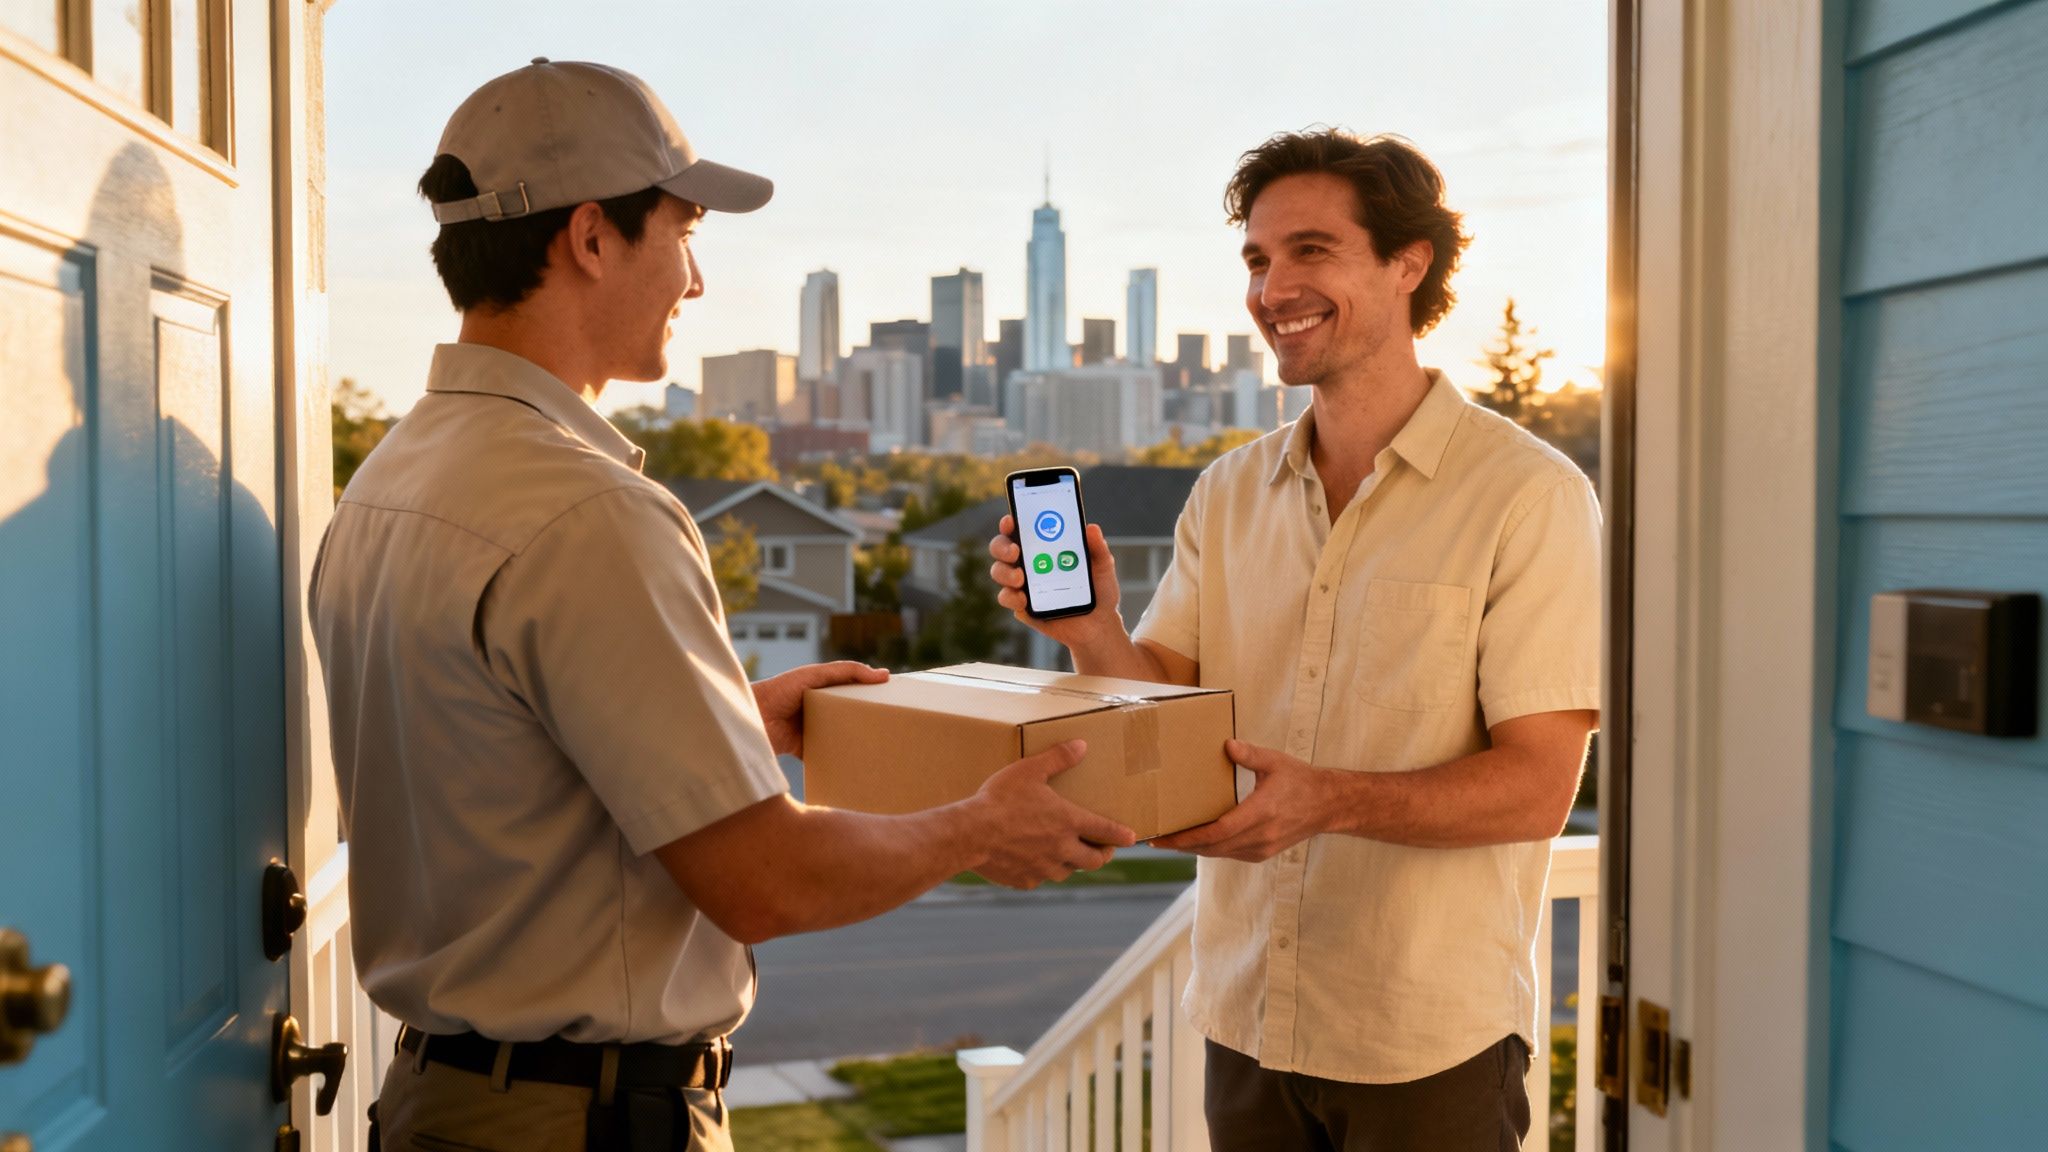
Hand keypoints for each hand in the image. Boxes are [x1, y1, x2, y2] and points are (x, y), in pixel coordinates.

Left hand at [752, 661, 888, 758]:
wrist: (751, 719)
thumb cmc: (780, 690)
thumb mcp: (815, 675)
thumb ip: (846, 671)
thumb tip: (883, 674)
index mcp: (821, 688)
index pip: (852, 688)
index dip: (871, 692)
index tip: (895, 699)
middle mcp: (818, 708)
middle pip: (848, 713)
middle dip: (866, 719)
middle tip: (890, 726)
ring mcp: (812, 728)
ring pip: (838, 735)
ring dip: (852, 740)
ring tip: (876, 746)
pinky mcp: (803, 748)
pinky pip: (824, 755)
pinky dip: (836, 759)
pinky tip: (853, 762)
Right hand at [967, 740, 1137, 888]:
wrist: (970, 834)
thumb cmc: (1000, 800)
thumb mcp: (1030, 771)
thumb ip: (1058, 758)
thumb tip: (1082, 745)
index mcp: (1069, 822)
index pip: (1106, 831)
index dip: (1121, 835)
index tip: (1132, 838)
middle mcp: (1063, 850)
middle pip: (1094, 860)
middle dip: (1103, 855)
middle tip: (1104, 850)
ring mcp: (1044, 869)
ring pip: (1069, 871)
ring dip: (1073, 863)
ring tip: (1068, 854)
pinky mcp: (1025, 880)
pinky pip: (1040, 878)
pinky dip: (1042, 871)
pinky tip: (1034, 862)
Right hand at [987, 515, 1124, 647]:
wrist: (1099, 624)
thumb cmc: (1098, 590)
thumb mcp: (1103, 566)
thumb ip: (1098, 548)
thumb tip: (1092, 528)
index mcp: (1043, 547)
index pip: (1020, 529)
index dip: (1010, 523)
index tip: (1011, 521)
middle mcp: (1028, 563)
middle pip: (1001, 548)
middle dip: (1002, 546)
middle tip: (1015, 551)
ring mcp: (1022, 585)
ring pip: (999, 571)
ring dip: (1005, 572)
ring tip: (1021, 578)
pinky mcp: (1022, 606)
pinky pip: (1007, 598)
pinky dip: (1011, 597)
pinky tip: (1023, 599)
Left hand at [1150, 740, 1332, 861]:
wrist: (1328, 806)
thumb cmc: (1300, 780)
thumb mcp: (1275, 762)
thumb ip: (1250, 754)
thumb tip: (1227, 744)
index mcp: (1261, 812)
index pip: (1217, 832)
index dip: (1187, 837)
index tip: (1164, 836)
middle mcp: (1260, 836)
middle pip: (1212, 847)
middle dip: (1181, 845)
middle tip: (1154, 840)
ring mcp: (1262, 848)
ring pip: (1219, 853)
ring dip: (1193, 849)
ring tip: (1168, 841)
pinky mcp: (1262, 853)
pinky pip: (1230, 853)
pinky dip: (1210, 849)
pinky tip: (1195, 841)